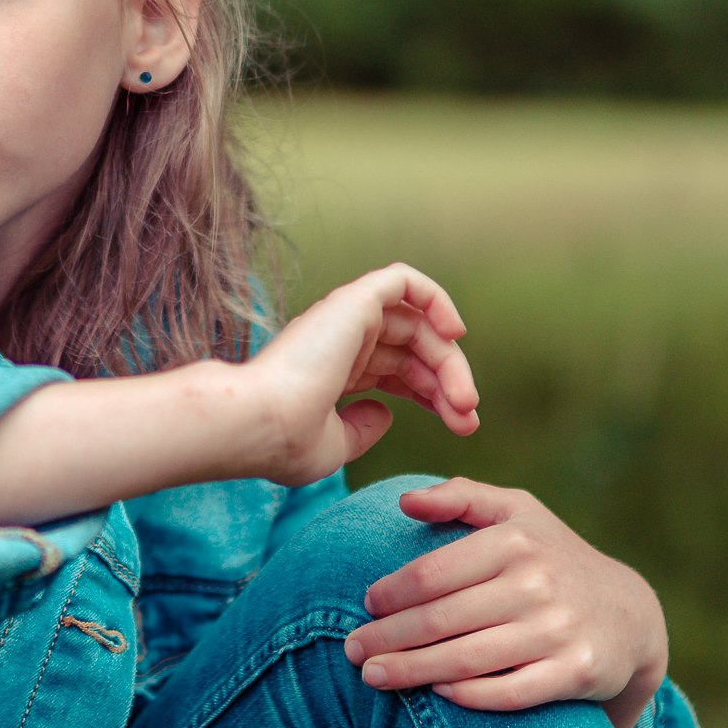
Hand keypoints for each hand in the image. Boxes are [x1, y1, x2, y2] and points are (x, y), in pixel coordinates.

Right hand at [244, 264, 478, 486]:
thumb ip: (361, 429)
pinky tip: (455, 334)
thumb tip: (386, 412)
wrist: (259, 424)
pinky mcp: (353, 301)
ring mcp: (345, 318)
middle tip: (468, 418)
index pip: (398, 371)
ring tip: (465, 400)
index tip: (461, 426)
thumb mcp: (333, 446)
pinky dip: (435, 298)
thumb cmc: (285, 442)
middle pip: (415, 350)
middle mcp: (340, 341)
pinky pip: (404, 281)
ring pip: (417, 323)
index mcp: (334, 372)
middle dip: (449, 383)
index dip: (434, 396)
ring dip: (449, 359)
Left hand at [343, 479, 665, 727]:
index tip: (366, 607)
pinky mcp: (575, 673)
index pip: (433, 572)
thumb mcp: (517, 513)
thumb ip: (461, 498)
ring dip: (411, 671)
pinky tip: (436, 694)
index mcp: (515, 540)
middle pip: (441, 619)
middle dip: (388, 638)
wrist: (629, 615)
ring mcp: (558, 630)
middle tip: (352, 652)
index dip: (391, 593)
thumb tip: (406, 502)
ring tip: (373, 678)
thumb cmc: (552, 558)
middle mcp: (538, 583)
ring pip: (467, 658)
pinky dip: (469, 695)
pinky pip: (510, 691)